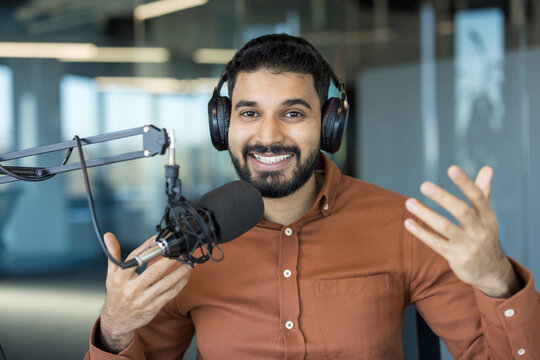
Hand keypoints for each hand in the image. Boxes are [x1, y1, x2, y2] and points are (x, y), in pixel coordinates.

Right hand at [99, 233, 190, 352]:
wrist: (116, 321)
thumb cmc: (116, 293)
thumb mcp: (111, 274)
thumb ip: (113, 254)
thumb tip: (108, 236)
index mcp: (120, 278)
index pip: (136, 258)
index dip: (149, 247)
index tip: (159, 239)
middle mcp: (131, 289)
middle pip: (154, 271)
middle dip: (170, 260)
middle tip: (181, 251)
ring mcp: (143, 300)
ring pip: (166, 283)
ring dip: (179, 271)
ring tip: (188, 262)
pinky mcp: (153, 308)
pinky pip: (170, 294)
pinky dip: (180, 283)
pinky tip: (185, 275)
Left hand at [404, 165, 519, 297]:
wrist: (490, 271)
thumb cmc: (483, 235)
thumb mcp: (486, 215)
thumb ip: (483, 192)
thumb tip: (487, 168)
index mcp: (488, 216)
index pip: (477, 196)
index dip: (465, 182)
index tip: (451, 168)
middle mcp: (480, 230)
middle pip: (461, 211)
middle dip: (443, 198)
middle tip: (424, 185)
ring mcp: (468, 245)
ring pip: (444, 227)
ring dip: (425, 214)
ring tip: (409, 202)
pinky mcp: (457, 257)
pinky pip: (435, 243)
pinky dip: (421, 233)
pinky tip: (408, 223)